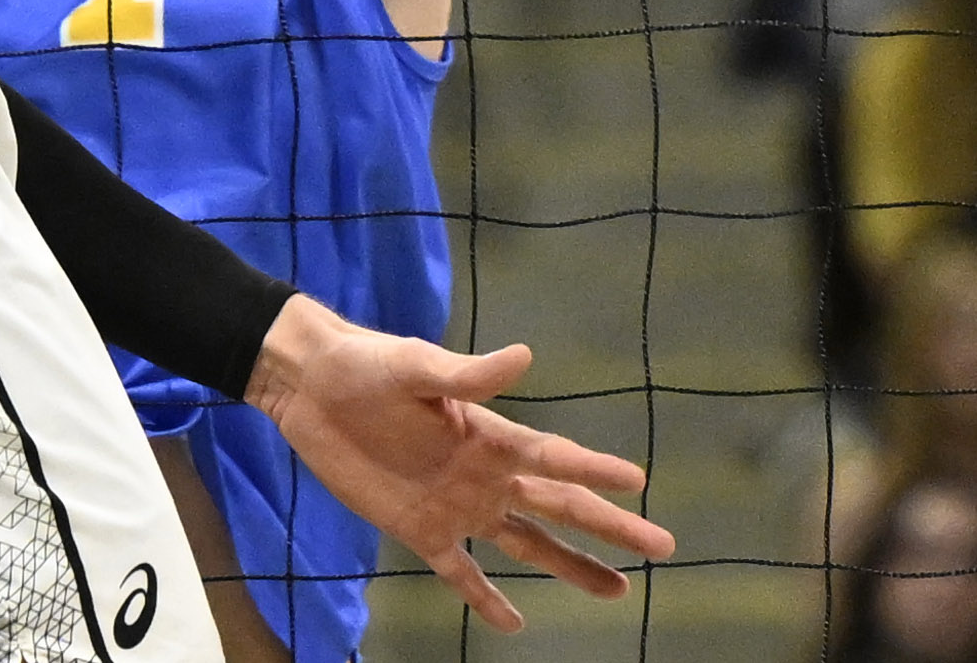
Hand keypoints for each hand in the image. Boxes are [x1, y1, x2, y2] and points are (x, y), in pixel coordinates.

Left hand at [247, 300, 673, 631]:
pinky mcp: (421, 531)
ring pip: (528, 545)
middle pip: (561, 508)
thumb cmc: (369, 367)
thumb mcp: (417, 367)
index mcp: (491, 434)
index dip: (598, 471)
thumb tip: (525, 356)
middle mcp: (486, 475)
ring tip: (617, 590)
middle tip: (661, 546)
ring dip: (571, 565)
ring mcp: (458, 507)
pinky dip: (486, 599)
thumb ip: (469, 373)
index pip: (556, 459)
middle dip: (611, 527)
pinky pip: (462, 574)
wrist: (314, 389)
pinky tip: (514, 622)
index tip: (641, 482)